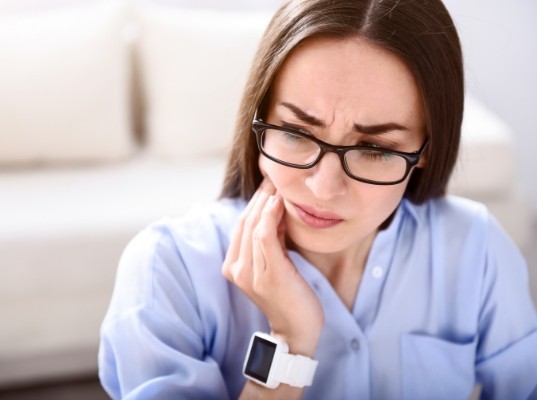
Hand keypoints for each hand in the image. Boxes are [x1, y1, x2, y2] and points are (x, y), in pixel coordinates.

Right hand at [222, 179, 323, 355]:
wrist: (298, 329)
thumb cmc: (290, 294)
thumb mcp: (275, 263)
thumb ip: (270, 241)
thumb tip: (275, 210)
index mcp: (233, 266)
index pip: (241, 225)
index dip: (253, 202)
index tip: (269, 184)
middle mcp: (236, 269)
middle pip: (245, 222)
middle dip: (259, 196)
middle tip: (274, 177)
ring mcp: (249, 272)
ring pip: (253, 225)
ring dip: (265, 201)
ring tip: (278, 184)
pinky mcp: (267, 273)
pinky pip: (264, 236)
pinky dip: (270, 215)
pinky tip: (279, 202)